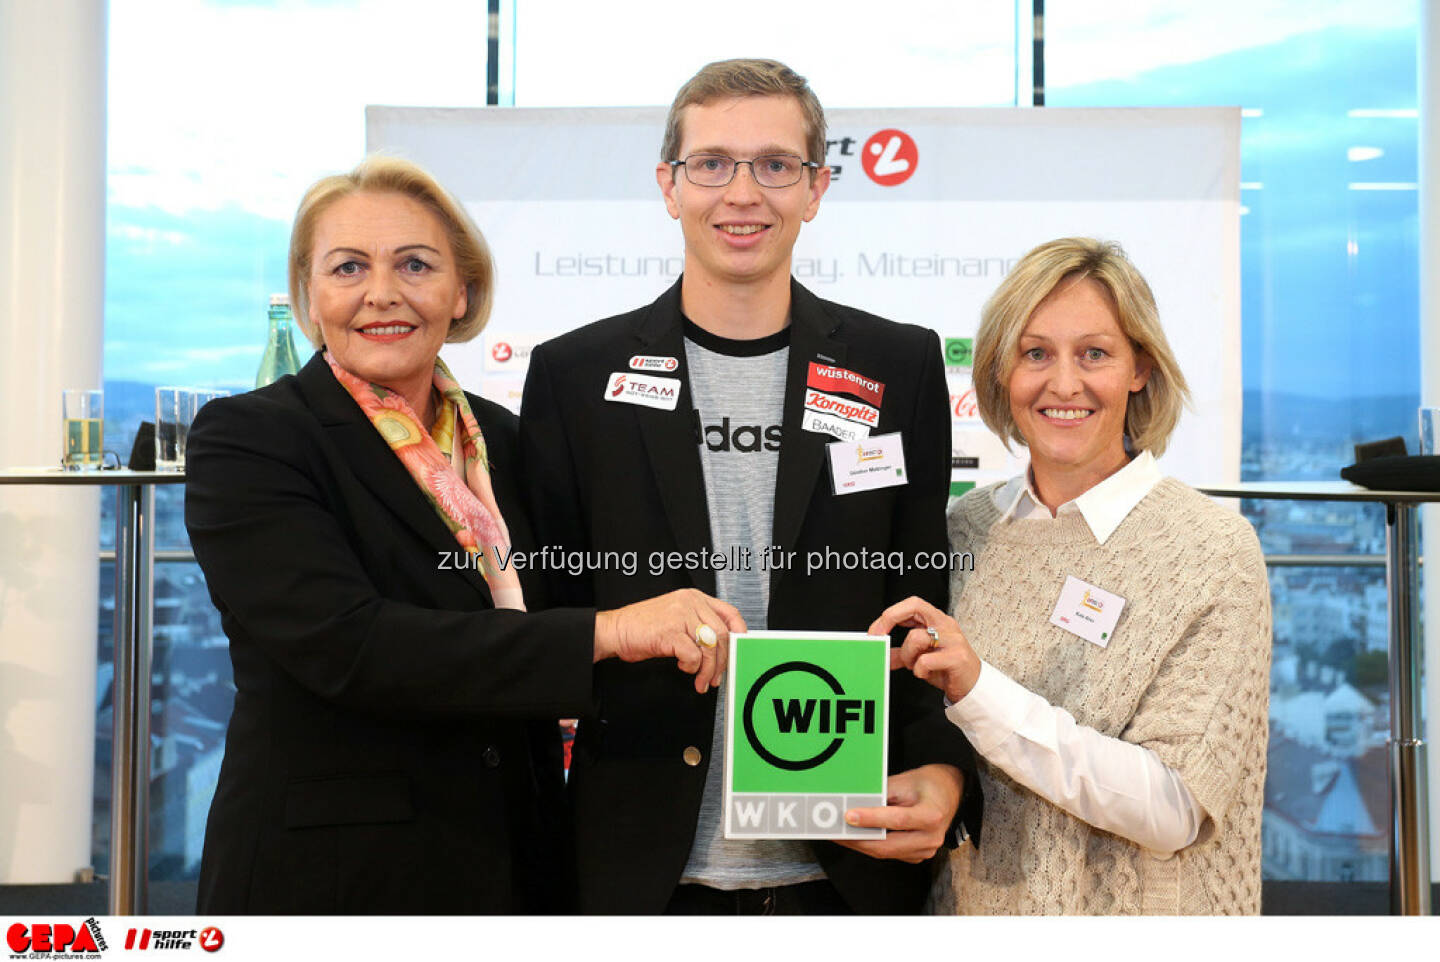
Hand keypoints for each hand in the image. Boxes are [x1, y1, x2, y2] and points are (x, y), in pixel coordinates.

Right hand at [594, 589, 745, 692]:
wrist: (615, 630)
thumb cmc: (642, 627)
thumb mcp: (676, 618)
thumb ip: (698, 625)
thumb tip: (721, 648)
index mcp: (693, 597)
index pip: (729, 612)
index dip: (739, 632)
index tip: (739, 648)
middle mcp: (689, 603)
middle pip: (721, 634)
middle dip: (721, 661)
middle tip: (715, 676)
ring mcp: (679, 615)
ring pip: (709, 647)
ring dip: (707, 669)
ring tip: (701, 680)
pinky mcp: (670, 632)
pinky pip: (693, 655)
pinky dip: (691, 667)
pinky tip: (683, 667)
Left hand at [835, 764, 962, 862]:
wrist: (948, 793)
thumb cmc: (926, 784)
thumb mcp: (905, 781)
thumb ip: (881, 793)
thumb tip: (854, 802)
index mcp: (931, 816)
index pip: (897, 820)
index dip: (871, 819)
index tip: (848, 816)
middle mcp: (931, 838)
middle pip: (888, 845)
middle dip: (857, 839)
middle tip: (835, 831)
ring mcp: (925, 851)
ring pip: (886, 852)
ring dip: (860, 844)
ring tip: (838, 835)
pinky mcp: (917, 856)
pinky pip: (889, 854)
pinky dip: (871, 846)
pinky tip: (855, 838)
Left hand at [869, 596, 980, 702]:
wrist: (973, 685)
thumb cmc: (947, 667)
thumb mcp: (921, 657)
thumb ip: (902, 654)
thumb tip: (882, 653)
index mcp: (936, 620)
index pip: (912, 604)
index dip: (890, 614)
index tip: (874, 631)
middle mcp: (945, 625)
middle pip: (915, 606)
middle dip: (891, 618)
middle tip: (879, 637)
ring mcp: (953, 639)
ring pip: (915, 638)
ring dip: (907, 656)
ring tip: (915, 666)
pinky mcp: (957, 657)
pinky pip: (925, 661)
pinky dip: (919, 670)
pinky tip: (925, 673)